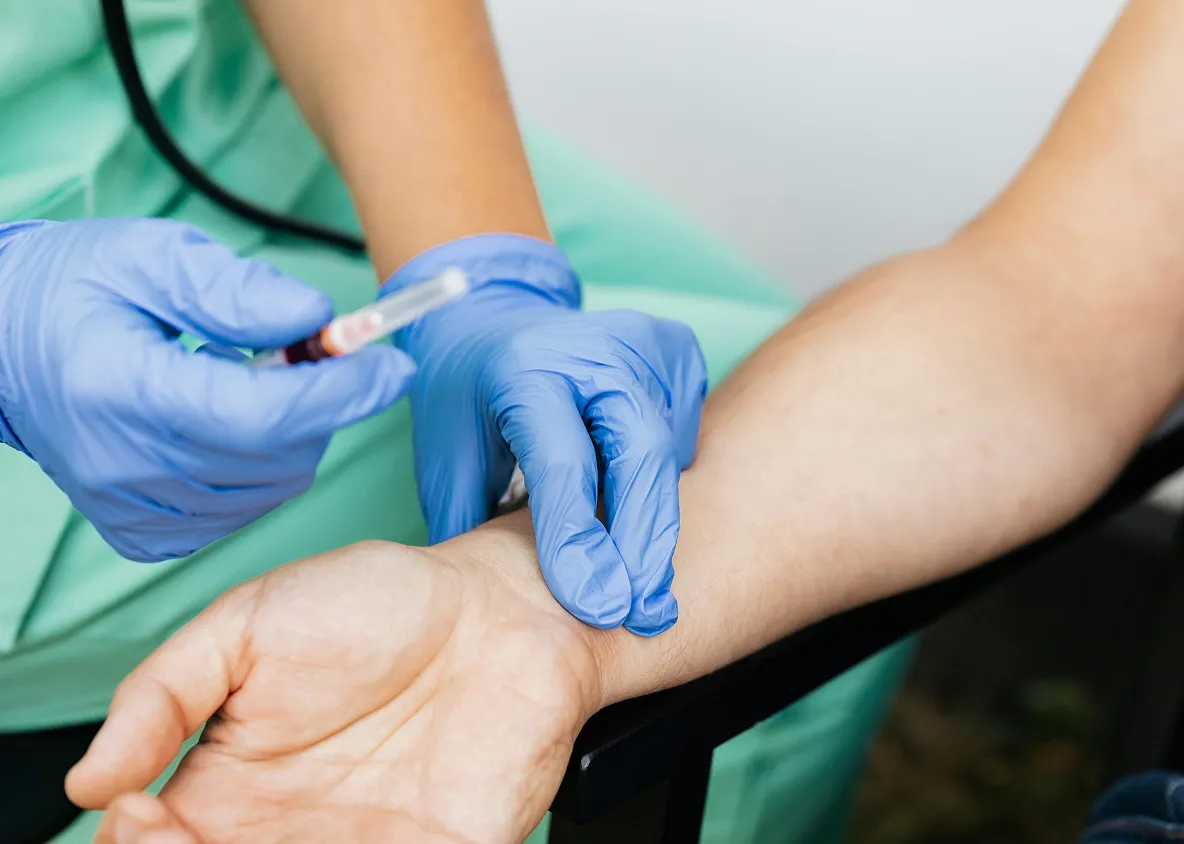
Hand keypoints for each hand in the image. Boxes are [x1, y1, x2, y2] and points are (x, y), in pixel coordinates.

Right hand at [0, 218, 415, 560]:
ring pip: (270, 489)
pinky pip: (240, 511)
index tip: (395, 365)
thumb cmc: (74, 288)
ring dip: (296, 435)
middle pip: (277, 458)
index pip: (263, 416)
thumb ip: (238, 292)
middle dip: (325, 404)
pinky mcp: (142, 531)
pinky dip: (262, 468)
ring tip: (260, 379)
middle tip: (321, 353)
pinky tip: (232, 424)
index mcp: (120, 390)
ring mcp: (132, 508)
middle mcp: (124, 466)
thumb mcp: (152, 257)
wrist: (0, 348)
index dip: (343, 393)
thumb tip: (320, 323)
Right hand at [66, 513, 605, 843]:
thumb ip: (161, 694)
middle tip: (192, 839)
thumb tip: (87, 779)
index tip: (140, 814)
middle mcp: (290, 835)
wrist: (502, 603)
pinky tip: (357, 841)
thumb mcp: (247, 623)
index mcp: (228, 791)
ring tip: (282, 838)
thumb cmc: (379, 603)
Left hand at [388, 234, 707, 635]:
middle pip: (641, 455)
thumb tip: (509, 601)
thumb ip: (475, 521)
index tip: (597, 606)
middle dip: (645, 544)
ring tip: (644, 583)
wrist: (496, 314)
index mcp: (524, 368)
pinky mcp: (677, 351)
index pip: (565, 464)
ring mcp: (644, 343)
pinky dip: (663, 481)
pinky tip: (639, 507)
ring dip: (656, 522)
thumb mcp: (447, 453)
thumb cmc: (465, 394)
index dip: (580, 540)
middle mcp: (593, 348)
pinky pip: (682, 434)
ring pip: (668, 452)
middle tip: (645, 613)